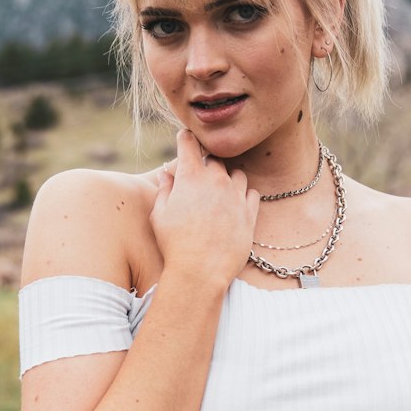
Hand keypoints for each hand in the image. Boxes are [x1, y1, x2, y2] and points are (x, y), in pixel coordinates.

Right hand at [148, 128, 260, 290]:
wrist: (201, 271)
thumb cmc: (174, 245)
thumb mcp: (159, 215)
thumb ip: (165, 190)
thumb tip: (168, 175)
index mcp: (191, 176)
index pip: (189, 142)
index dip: (186, 138)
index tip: (185, 139)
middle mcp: (216, 180)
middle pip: (214, 159)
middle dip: (206, 165)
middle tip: (200, 179)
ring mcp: (236, 195)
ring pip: (237, 174)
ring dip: (228, 179)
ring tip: (219, 195)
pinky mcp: (250, 213)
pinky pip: (252, 194)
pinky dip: (244, 196)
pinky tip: (235, 206)